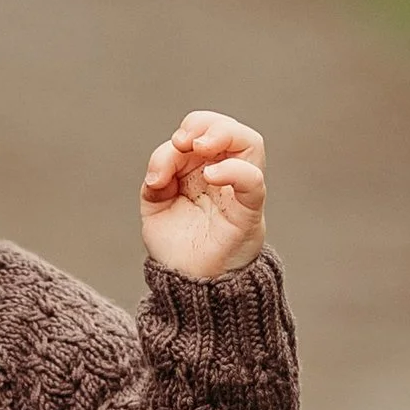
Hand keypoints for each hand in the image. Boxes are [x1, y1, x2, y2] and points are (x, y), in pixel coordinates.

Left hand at [140, 111, 266, 281]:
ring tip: (198, 146)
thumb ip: (158, 178)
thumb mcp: (156, 206)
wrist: (188, 286)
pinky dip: (235, 171)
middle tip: (184, 141)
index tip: (168, 154)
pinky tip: (210, 175)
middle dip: (206, 123)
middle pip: (232, 128)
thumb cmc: (177, 246)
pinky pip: (253, 183)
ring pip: (250, 143)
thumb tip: (161, 171)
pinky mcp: (247, 214)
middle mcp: (225, 175)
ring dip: (223, 134)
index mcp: (204, 169)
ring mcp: (238, 192)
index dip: (186, 131)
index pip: (203, 131)